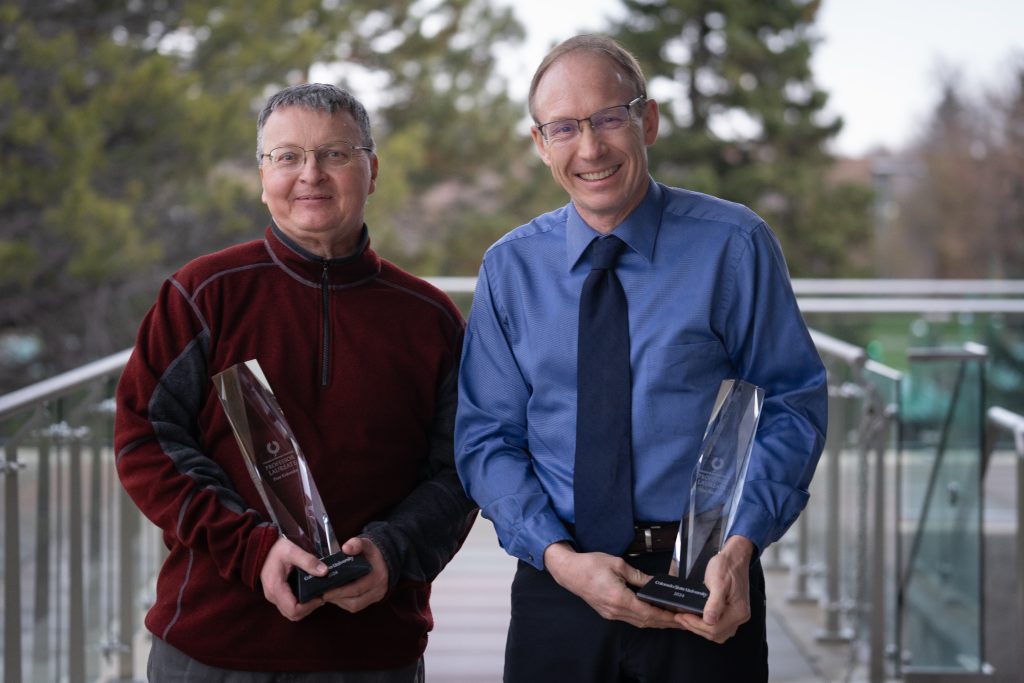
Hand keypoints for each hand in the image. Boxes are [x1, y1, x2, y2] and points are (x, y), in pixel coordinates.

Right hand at [260, 536, 326, 620]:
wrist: (263, 546)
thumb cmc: (275, 548)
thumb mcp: (292, 550)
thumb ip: (308, 560)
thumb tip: (324, 571)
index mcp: (275, 587)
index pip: (293, 609)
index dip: (309, 607)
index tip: (320, 597)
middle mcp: (272, 595)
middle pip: (293, 615)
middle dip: (309, 608)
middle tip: (321, 596)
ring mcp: (273, 596)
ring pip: (291, 613)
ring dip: (305, 608)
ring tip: (316, 595)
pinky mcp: (276, 594)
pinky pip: (289, 606)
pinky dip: (300, 605)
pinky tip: (309, 594)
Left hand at [321, 536, 389, 612]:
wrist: (385, 559)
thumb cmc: (372, 553)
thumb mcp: (366, 544)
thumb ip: (356, 544)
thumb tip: (346, 548)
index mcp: (377, 576)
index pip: (357, 588)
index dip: (340, 591)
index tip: (325, 591)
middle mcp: (378, 589)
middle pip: (355, 601)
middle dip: (337, 598)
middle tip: (322, 594)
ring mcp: (376, 596)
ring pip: (354, 606)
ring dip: (339, 601)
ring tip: (327, 594)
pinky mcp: (372, 600)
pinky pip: (356, 606)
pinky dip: (344, 602)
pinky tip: (336, 595)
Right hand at [543, 542, 683, 628]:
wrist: (569, 571)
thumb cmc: (590, 565)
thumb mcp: (618, 565)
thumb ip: (639, 576)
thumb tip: (655, 583)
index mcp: (619, 598)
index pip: (649, 612)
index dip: (666, 616)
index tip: (680, 617)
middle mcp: (615, 610)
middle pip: (646, 622)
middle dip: (665, 623)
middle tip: (682, 621)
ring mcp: (611, 614)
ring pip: (638, 623)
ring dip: (656, 622)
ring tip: (671, 620)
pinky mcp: (608, 612)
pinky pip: (630, 619)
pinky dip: (644, 619)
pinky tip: (652, 615)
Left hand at [675, 535, 753, 642]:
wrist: (735, 558)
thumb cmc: (726, 566)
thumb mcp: (718, 582)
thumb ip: (714, 602)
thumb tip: (709, 620)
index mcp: (738, 610)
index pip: (715, 628)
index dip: (696, 624)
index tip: (682, 616)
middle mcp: (740, 617)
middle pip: (716, 634)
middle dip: (696, 628)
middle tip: (680, 618)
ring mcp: (737, 616)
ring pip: (717, 633)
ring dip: (700, 629)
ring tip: (686, 619)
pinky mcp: (732, 613)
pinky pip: (720, 627)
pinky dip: (707, 626)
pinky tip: (697, 619)